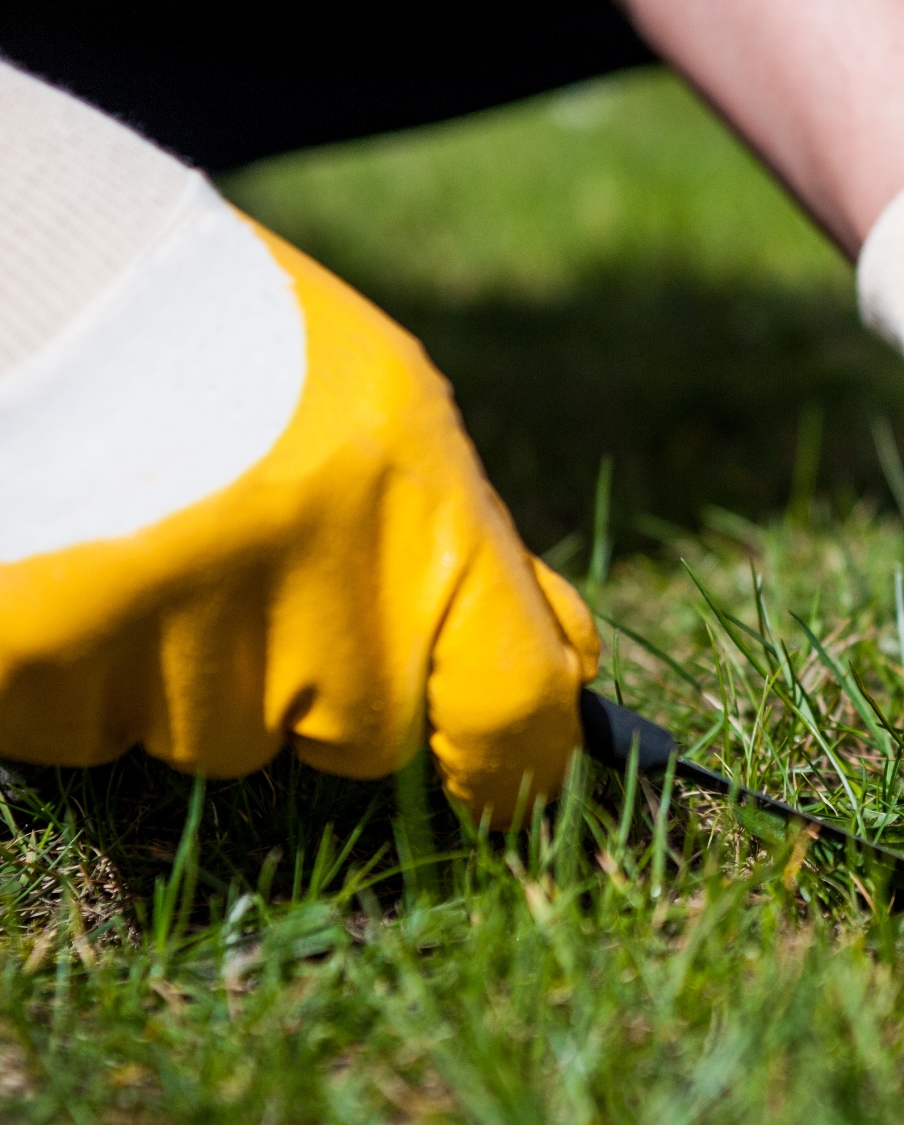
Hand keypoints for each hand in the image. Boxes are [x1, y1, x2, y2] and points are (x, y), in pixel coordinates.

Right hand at [0, 185, 597, 823]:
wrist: (31, 264)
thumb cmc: (224, 335)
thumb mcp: (385, 413)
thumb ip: (467, 551)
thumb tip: (562, 677)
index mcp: (410, 505)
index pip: (509, 701)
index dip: (519, 767)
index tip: (511, 792)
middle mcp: (303, 579)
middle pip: (356, 735)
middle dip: (316, 683)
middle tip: (248, 556)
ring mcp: (165, 630)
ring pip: (211, 738)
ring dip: (188, 671)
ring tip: (145, 527)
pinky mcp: (35, 658)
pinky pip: (87, 731)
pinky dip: (79, 670)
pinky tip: (68, 555)